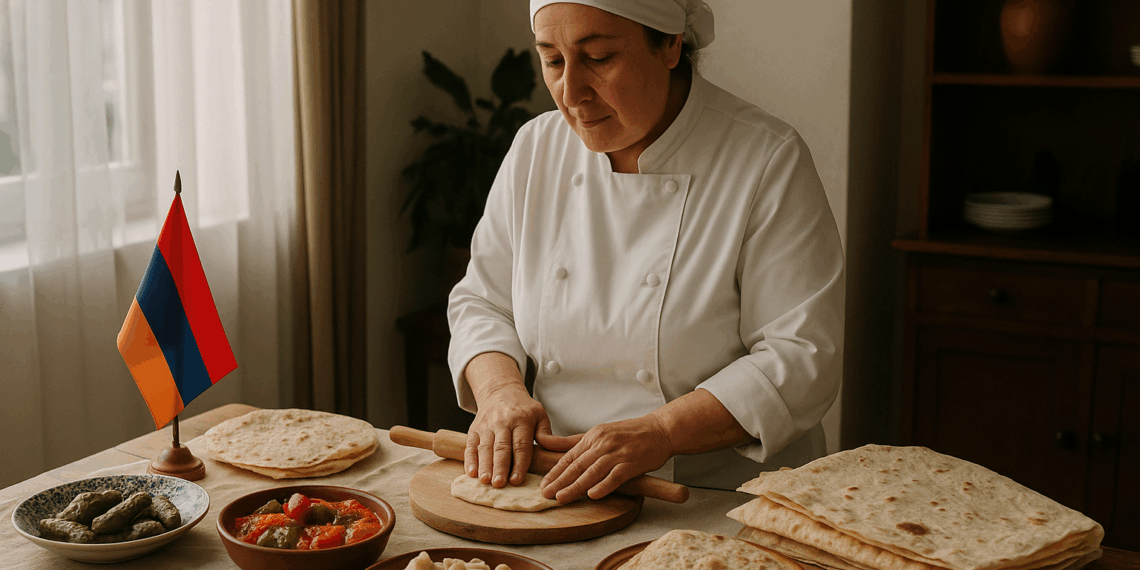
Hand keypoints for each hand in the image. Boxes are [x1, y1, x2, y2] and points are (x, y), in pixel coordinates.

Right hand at [465, 381, 550, 487]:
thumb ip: (547, 434)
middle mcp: (502, 422)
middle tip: (500, 484)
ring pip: (485, 447)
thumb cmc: (524, 409)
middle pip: (501, 447)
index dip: (519, 463)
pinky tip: (471, 472)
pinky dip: (470, 459)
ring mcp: (486, 425)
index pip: (521, 444)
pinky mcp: (474, 429)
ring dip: (485, 465)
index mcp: (522, 420)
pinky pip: (471, 445)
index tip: (517, 480)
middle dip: (500, 466)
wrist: (500, 391)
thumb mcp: (540, 415)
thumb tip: (558, 449)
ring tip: (486, 481)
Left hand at [537, 415, 672, 502]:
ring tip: (562, 497)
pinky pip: (615, 476)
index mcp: (593, 436)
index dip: (555, 472)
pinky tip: (593, 495)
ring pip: (592, 472)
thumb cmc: (630, 433)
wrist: (660, 430)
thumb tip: (550, 444)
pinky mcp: (632, 463)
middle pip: (577, 465)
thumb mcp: (601, 432)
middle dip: (559, 481)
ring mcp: (618, 453)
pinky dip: (604, 486)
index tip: (544, 484)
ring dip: (576, 486)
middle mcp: (603, 443)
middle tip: (546, 494)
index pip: (570, 456)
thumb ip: (576, 441)